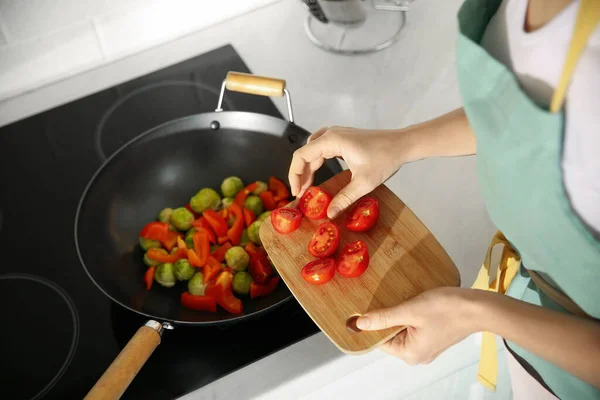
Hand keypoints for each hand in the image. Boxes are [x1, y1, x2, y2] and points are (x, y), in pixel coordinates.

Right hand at [288, 126, 417, 218]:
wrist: (402, 144)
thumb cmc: (386, 158)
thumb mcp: (364, 183)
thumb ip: (344, 198)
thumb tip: (330, 213)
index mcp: (332, 141)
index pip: (301, 156)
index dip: (294, 175)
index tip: (297, 192)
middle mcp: (331, 134)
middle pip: (305, 153)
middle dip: (300, 174)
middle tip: (301, 193)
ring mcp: (337, 134)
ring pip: (312, 150)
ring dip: (308, 167)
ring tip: (307, 186)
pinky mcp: (343, 138)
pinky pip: (322, 148)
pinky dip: (317, 161)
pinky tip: (318, 173)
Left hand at [356, 287, 478, 364]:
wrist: (479, 307)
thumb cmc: (448, 309)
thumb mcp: (411, 310)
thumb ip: (384, 317)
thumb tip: (360, 324)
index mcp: (410, 353)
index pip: (379, 341)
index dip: (371, 324)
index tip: (362, 308)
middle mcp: (417, 355)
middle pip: (389, 335)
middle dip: (386, 318)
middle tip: (384, 299)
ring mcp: (426, 346)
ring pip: (401, 329)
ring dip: (398, 314)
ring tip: (400, 299)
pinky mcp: (433, 337)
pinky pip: (412, 327)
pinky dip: (409, 315)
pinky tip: (411, 302)